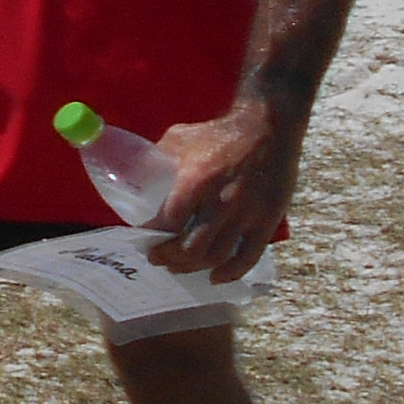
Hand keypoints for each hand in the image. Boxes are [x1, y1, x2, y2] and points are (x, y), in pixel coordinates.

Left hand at [148, 97, 300, 281]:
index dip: (151, 234)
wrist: (269, 125)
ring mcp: (248, 214)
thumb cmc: (220, 132)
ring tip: (178, 267)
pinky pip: (249, 256)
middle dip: (168, 257)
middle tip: (156, 258)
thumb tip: (133, 176)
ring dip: (193, 267)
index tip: (141, 237)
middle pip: (191, 247)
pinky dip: (231, 272)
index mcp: (197, 180)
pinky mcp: (268, 220)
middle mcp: (223, 201)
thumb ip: (158, 159)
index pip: (168, 221)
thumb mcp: (180, 138)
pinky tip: (215, 277)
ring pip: (217, 256)